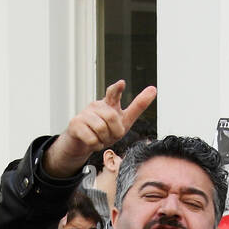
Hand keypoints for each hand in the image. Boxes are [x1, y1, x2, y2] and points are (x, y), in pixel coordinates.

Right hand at [42, 80, 156, 179]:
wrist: (82, 144)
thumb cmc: (104, 131)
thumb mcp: (124, 121)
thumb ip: (137, 106)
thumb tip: (154, 88)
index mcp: (109, 104)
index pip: (113, 93)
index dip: (117, 89)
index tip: (121, 83)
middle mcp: (96, 106)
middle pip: (111, 117)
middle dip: (114, 131)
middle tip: (110, 136)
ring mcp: (84, 114)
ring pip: (100, 128)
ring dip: (104, 139)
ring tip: (100, 139)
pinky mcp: (75, 124)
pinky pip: (91, 138)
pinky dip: (95, 145)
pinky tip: (92, 143)